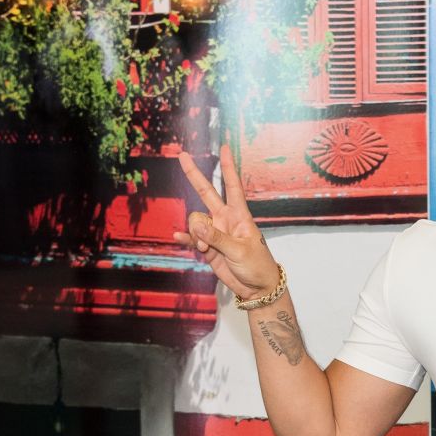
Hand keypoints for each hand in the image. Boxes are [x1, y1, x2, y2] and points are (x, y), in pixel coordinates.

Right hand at [175, 145, 283, 299]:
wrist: (256, 288)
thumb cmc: (257, 265)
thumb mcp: (240, 251)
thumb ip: (217, 237)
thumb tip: (196, 224)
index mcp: (239, 216)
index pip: (232, 186)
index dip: (227, 167)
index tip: (224, 147)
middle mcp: (225, 219)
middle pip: (207, 193)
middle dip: (194, 175)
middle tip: (182, 155)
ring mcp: (215, 232)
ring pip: (195, 220)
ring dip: (196, 233)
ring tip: (206, 249)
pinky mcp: (207, 246)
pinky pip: (192, 237)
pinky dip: (186, 238)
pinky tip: (178, 238)